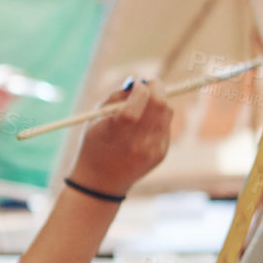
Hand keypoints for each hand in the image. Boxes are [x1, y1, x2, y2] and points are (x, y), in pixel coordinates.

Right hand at [67, 78, 171, 196]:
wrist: (101, 181)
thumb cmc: (95, 144)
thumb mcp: (95, 118)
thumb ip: (116, 97)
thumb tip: (138, 81)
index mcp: (115, 133)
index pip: (138, 103)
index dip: (141, 88)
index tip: (137, 84)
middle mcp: (137, 142)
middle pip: (160, 104)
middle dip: (157, 87)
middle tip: (151, 83)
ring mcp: (152, 149)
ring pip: (167, 113)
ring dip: (158, 102)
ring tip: (144, 106)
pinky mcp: (161, 154)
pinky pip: (166, 126)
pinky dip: (158, 118)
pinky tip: (144, 125)